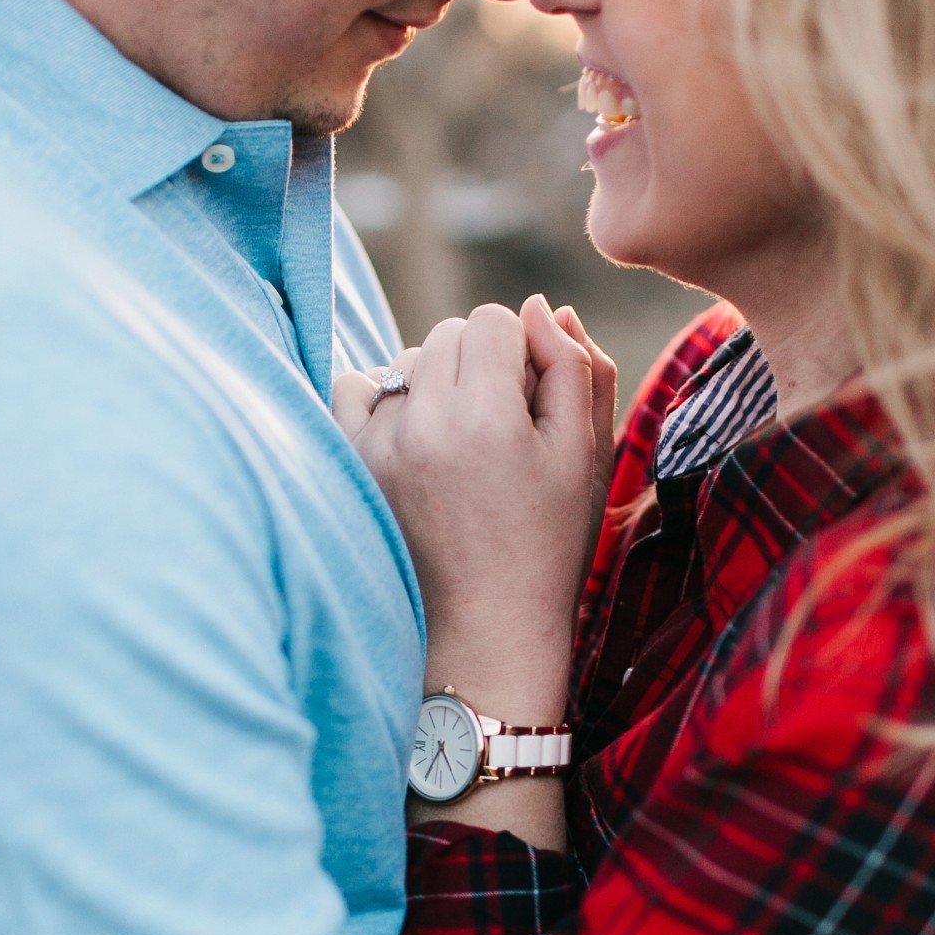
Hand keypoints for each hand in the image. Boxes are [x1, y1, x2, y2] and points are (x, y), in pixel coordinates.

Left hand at [333, 297, 615, 722]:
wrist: (483, 628)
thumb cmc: (546, 544)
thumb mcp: (584, 456)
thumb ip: (575, 369)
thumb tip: (544, 306)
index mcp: (489, 418)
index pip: (495, 319)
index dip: (523, 353)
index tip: (532, 405)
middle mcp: (425, 424)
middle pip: (449, 334)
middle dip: (479, 365)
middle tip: (500, 431)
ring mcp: (378, 445)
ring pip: (406, 361)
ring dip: (434, 383)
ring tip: (460, 446)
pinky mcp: (351, 465)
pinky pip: (354, 387)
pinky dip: (383, 399)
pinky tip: (413, 438)